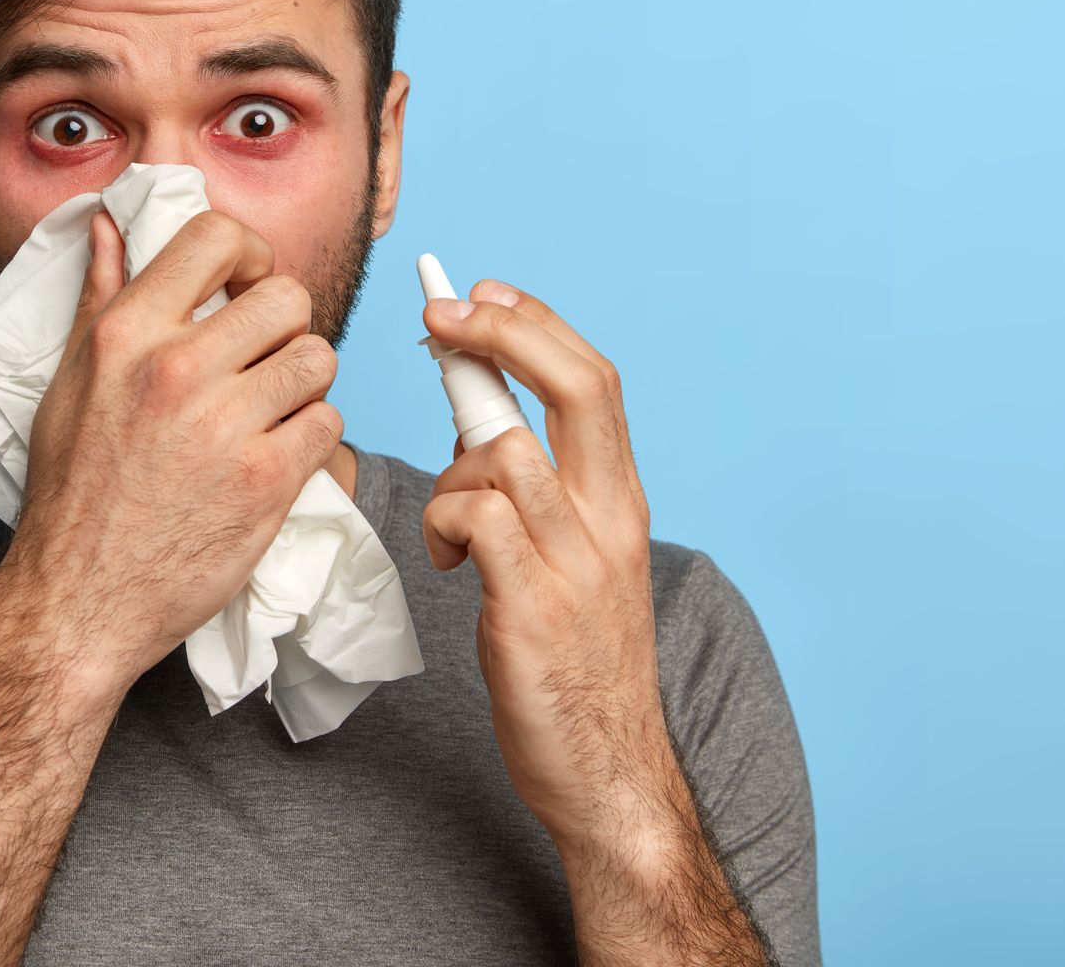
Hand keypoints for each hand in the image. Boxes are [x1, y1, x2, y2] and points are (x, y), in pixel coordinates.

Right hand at [1, 207, 344, 688]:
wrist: (78, 600)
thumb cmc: (70, 493)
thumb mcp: (68, 382)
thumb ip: (99, 297)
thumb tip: (109, 225)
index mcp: (125, 334)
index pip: (215, 237)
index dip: (247, 253)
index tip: (244, 284)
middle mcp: (176, 369)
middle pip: (286, 297)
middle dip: (283, 326)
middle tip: (261, 360)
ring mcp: (226, 426)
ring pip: (318, 358)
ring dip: (303, 382)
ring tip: (270, 410)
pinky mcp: (266, 481)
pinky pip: (328, 423)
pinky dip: (312, 438)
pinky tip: (276, 455)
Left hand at [420, 280, 673, 855]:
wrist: (609, 774)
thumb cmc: (574, 666)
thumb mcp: (573, 564)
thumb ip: (539, 497)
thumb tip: (479, 431)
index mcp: (623, 502)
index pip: (594, 381)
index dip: (535, 324)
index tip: (481, 291)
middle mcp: (612, 520)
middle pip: (578, 386)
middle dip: (504, 331)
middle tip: (441, 314)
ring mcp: (578, 562)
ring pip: (507, 452)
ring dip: (454, 469)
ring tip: (448, 529)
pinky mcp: (534, 606)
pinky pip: (477, 517)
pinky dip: (445, 522)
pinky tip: (446, 562)